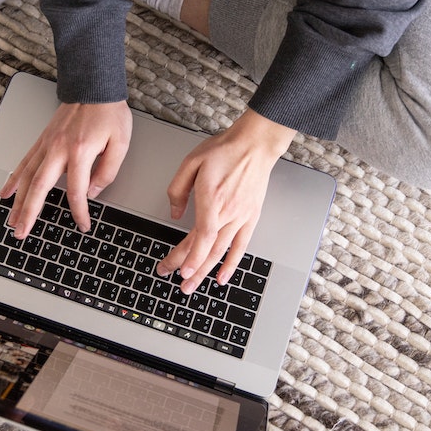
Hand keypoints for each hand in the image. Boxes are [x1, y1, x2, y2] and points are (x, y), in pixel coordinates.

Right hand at [0, 101, 132, 235]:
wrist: (94, 87)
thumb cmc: (109, 112)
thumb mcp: (120, 143)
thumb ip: (108, 171)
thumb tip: (93, 192)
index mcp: (79, 152)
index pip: (76, 191)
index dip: (79, 212)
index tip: (83, 224)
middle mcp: (58, 149)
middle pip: (39, 188)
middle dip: (30, 213)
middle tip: (22, 233)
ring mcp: (46, 144)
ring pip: (27, 178)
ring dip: (18, 202)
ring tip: (12, 221)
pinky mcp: (42, 141)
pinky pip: (24, 163)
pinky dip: (13, 180)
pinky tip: (6, 193)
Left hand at [157, 110, 294, 292]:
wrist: (255, 145)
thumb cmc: (225, 150)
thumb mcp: (191, 162)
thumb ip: (178, 189)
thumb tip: (174, 213)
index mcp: (212, 198)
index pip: (202, 236)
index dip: (191, 256)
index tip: (179, 270)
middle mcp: (228, 212)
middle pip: (208, 248)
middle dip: (190, 269)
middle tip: (176, 281)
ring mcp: (241, 217)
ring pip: (222, 251)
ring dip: (206, 271)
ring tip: (192, 285)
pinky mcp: (250, 218)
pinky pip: (241, 246)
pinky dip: (232, 264)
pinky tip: (222, 278)